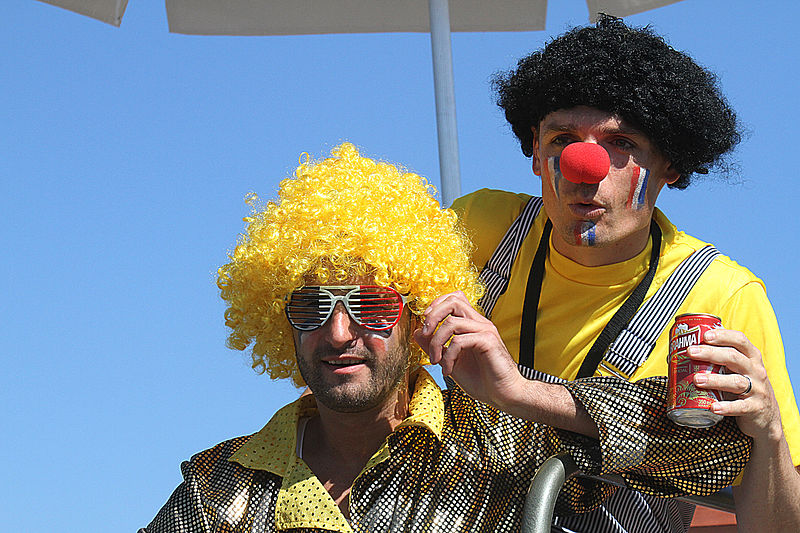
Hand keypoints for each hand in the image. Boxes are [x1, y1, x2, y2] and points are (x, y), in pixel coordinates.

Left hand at [412, 291, 522, 407]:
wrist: (504, 395)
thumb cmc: (483, 379)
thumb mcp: (450, 360)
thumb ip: (435, 346)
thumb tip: (418, 333)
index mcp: (472, 324)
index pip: (454, 299)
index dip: (436, 306)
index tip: (426, 326)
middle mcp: (480, 323)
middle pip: (453, 301)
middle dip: (432, 316)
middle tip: (425, 335)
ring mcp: (485, 331)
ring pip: (452, 322)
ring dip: (436, 343)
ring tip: (435, 361)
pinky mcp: (488, 342)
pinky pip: (459, 341)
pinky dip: (448, 356)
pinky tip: (448, 370)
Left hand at [688, 328, 782, 443]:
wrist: (766, 416)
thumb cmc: (743, 386)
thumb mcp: (734, 370)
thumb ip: (713, 360)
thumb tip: (675, 353)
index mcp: (750, 357)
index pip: (740, 340)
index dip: (722, 336)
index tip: (704, 335)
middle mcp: (756, 371)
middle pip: (734, 358)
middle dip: (711, 353)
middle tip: (691, 352)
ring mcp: (757, 389)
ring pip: (736, 381)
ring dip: (715, 380)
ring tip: (696, 379)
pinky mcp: (756, 408)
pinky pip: (740, 407)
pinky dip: (726, 407)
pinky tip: (713, 407)